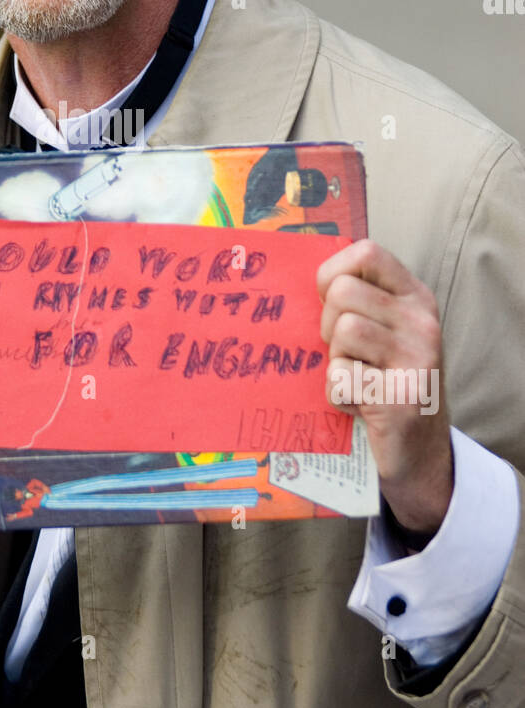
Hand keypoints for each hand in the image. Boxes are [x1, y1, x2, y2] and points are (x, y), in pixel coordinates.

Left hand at [317, 240, 452, 536]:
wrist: (418, 455)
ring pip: (341, 331)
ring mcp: (417, 359)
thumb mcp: (382, 334)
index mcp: (415, 298)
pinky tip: (358, 406)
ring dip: (334, 361)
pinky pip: (340, 378)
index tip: (329, 302)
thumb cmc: (383, 386)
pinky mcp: (400, 398)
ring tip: (354, 379)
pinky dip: (337, 395)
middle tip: (344, 355)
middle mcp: (422, 322)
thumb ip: (354, 304)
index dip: (334, 272)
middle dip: (327, 324)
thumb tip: (286, 282)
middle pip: (343, 293)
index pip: (367, 251)